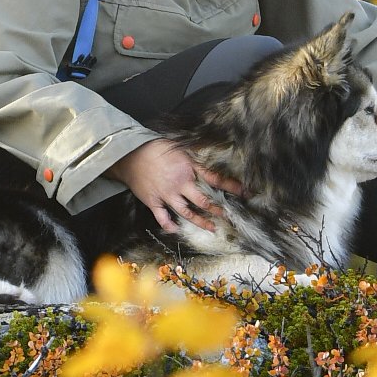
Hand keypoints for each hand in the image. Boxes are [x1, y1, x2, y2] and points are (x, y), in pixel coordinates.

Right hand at [108, 137, 229, 236]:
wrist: (130, 155)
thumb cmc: (156, 148)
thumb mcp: (180, 146)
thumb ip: (196, 154)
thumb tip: (213, 151)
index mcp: (188, 169)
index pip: (215, 179)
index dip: (231, 187)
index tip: (245, 193)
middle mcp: (180, 184)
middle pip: (203, 201)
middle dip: (217, 209)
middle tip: (228, 215)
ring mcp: (167, 195)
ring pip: (187, 213)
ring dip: (200, 222)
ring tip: (213, 228)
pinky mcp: (154, 201)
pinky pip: (163, 217)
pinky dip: (169, 225)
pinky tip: (176, 230)